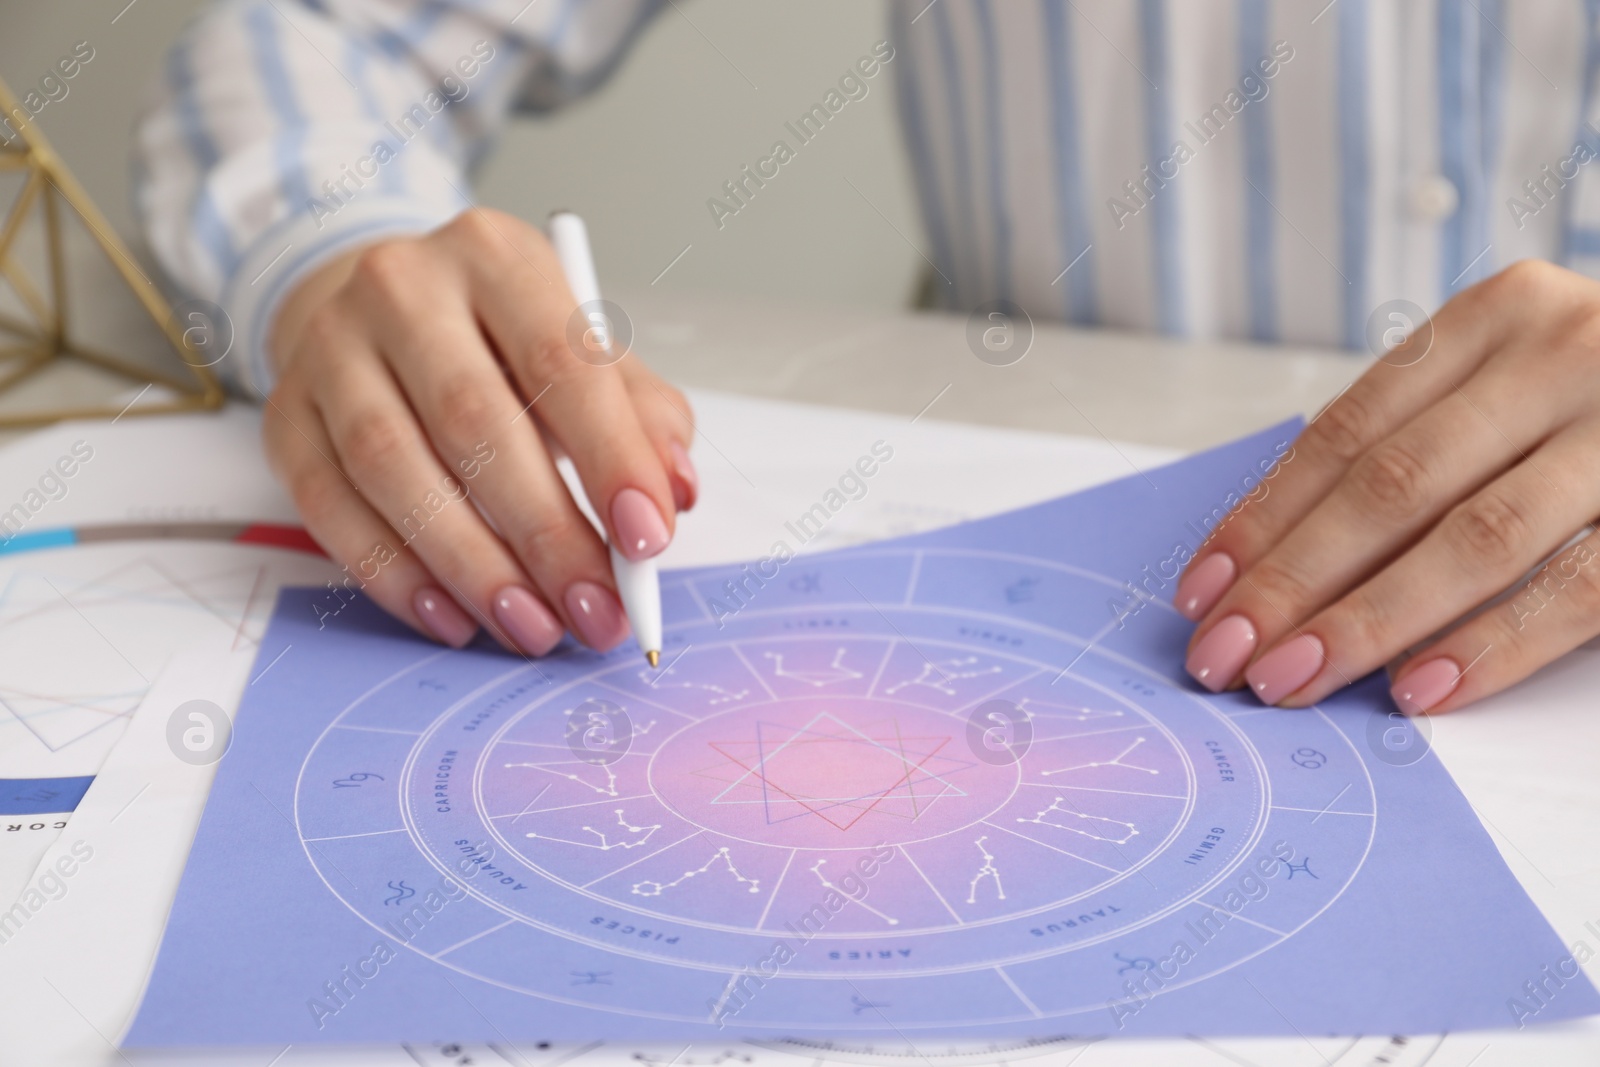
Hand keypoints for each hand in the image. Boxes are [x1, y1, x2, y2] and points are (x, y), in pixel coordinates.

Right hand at [262, 209, 698, 654]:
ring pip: (394, 469)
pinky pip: (331, 508)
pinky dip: (396, 574)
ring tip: (534, 626)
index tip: (647, 541)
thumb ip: (642, 416)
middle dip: (545, 534)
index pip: (561, 359)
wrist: (380, 308)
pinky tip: (454, 617)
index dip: (609, 457)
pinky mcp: (286, 414)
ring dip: (472, 566)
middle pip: (474, 422)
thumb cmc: (504, 342)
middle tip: (595, 610)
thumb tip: (676, 489)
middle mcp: (402, 288)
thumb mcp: (586, 351)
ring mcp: (330, 349)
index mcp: (496, 257)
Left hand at [1174, 259, 1599, 714]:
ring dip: (1369, 621)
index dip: (1265, 518)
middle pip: (1393, 487)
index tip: (1200, 592)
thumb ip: (1418, 446)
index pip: (1347, 432)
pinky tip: (1419, 692)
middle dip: (1294, 582)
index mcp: (1500, 316)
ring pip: (1476, 537)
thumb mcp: (1512, 386)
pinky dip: (1494, 644)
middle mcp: (1568, 350)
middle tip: (1224, 657)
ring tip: (1291, 681)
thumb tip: (1274, 560)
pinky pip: (1582, 586)